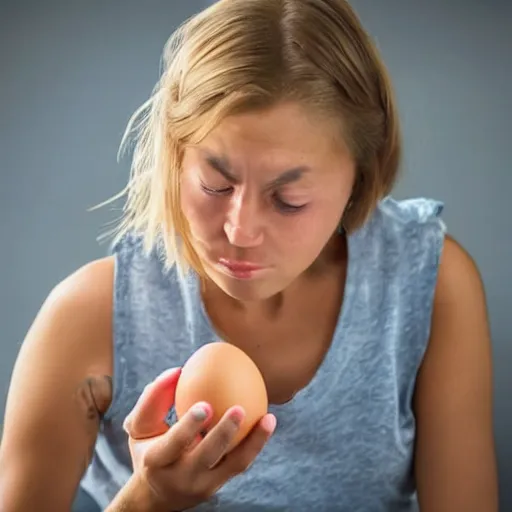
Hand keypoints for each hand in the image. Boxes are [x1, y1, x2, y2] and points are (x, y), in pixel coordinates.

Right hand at [122, 367, 276, 510]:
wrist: (155, 496)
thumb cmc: (148, 448)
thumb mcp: (139, 426)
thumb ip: (153, 398)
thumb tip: (178, 370)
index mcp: (157, 461)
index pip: (174, 444)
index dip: (189, 427)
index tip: (205, 405)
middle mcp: (181, 477)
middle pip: (206, 457)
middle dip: (224, 434)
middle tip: (239, 408)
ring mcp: (203, 485)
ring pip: (233, 465)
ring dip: (254, 442)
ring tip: (269, 419)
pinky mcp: (219, 484)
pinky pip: (241, 463)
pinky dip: (256, 443)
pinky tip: (268, 421)